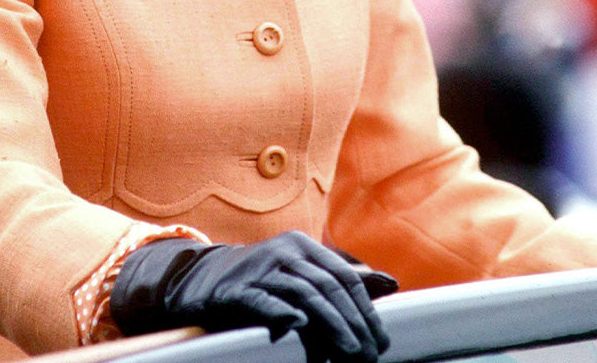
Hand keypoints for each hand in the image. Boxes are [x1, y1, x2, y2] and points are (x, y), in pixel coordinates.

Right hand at [110, 231, 391, 361]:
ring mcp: (260, 268)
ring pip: (303, 293)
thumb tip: (391, 284)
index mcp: (302, 245)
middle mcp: (283, 250)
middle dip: (353, 322)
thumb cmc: (263, 280)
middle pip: (327, 286)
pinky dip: (282, 311)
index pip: (343, 275)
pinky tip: (298, 324)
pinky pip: (263, 299)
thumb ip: (343, 279)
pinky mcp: (237, 290)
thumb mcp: (302, 273)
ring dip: (330, 325)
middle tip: (369, 353)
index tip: (381, 338)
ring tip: (349, 352)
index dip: (365, 309)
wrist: (206, 279)